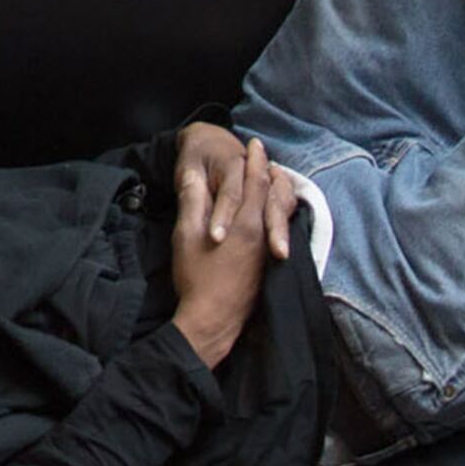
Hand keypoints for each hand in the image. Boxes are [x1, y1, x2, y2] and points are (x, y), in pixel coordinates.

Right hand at [169, 123, 283, 365]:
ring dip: (275, 190)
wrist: (212, 321)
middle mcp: (261, 233)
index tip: (253, 144)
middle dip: (268, 170)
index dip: (254, 160)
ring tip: (270, 176)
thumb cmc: (195, 277)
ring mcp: (266, 249)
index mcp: (244, 223)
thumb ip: (193, 202)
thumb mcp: (186, 235)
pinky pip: (276, 227)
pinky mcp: (266, 263)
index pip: (255, 181)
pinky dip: (275, 211)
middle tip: (264, 155)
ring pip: (278, 211)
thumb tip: (193, 176)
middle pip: (273, 193)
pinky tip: (268, 211)